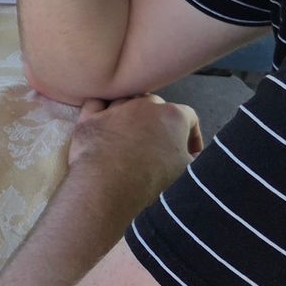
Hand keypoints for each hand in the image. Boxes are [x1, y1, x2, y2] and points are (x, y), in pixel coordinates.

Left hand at [68, 94, 202, 204]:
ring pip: (126, 102)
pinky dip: (100, 111)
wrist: (109, 184)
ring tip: (131, 137)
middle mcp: (144, 105)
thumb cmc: (153, 179)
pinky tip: (104, 123)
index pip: (190, 117)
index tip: (190, 153)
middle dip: (160, 123)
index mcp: (173, 116)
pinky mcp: (89, 118)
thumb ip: (196, 161)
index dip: (192, 135)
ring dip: (131, 116)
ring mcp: (115, 109)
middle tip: (158, 145)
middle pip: (157, 105)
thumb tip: (195, 158)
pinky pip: (95, 104)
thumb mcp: (188, 173)